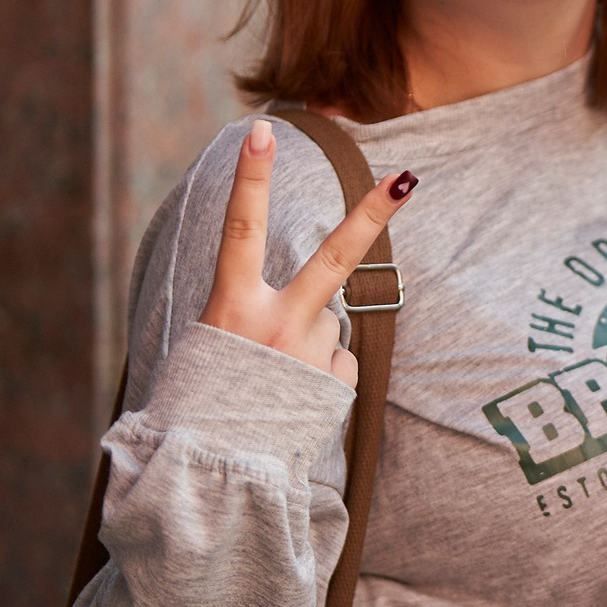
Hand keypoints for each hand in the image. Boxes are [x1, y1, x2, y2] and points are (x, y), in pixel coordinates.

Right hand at [198, 119, 417, 385]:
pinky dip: (320, 375)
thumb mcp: (207, 347)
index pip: (240, 229)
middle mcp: (276, 325)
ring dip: (305, 344)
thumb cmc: (198, 403)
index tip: (264, 131)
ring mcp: (311, 354)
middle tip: (408, 177)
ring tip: (270, 384)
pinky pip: (336, 362)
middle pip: (334, 258)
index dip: (251, 178)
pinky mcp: (335, 383)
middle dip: (372, 213)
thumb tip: (318, 305)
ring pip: (324, 324)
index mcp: (230, 309)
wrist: (211, 476)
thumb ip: (251, 314)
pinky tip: (292, 400)